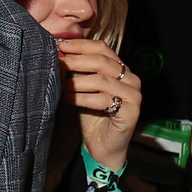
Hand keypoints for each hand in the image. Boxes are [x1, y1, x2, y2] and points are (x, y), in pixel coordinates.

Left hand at [58, 36, 139, 172]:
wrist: (102, 146)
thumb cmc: (91, 116)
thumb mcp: (82, 89)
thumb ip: (76, 72)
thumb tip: (57, 53)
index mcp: (121, 70)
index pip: (103, 49)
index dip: (81, 45)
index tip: (61, 45)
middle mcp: (131, 79)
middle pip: (102, 61)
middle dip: (76, 61)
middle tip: (58, 64)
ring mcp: (133, 95)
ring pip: (101, 80)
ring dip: (76, 81)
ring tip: (58, 84)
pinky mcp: (131, 111)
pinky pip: (103, 100)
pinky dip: (81, 98)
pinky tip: (67, 99)